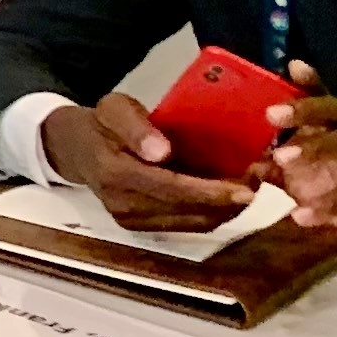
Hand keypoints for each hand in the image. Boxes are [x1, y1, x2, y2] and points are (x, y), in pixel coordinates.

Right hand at [43, 90, 261, 231]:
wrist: (76, 148)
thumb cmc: (102, 123)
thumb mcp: (114, 108)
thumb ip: (136, 127)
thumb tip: (161, 152)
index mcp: (115, 173)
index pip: (170, 188)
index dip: (211, 191)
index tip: (247, 187)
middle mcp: (123, 204)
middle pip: (188, 211)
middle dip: (228, 201)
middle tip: (259, 182)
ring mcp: (131, 220)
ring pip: (192, 223)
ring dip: (226, 209)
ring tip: (250, 187)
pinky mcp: (140, 227)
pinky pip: (185, 225)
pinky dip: (212, 213)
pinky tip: (228, 197)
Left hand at [266, 67, 336, 255]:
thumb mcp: (304, 177)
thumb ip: (275, 168)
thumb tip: (244, 164)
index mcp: (334, 130)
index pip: (323, 101)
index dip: (311, 84)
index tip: (294, 66)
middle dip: (305, 110)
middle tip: (271, 114)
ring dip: (315, 151)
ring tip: (280, 159)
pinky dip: (328, 205)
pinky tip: (300, 215)